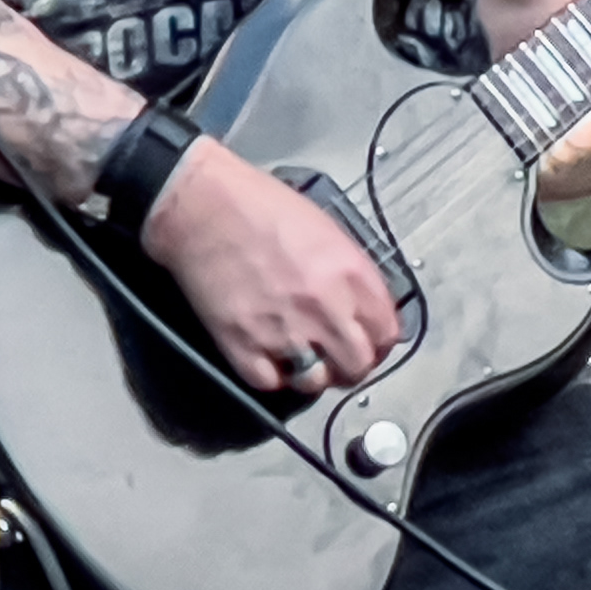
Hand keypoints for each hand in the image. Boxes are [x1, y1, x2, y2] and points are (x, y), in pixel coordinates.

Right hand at [137, 139, 403, 397]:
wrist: (203, 207)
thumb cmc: (260, 207)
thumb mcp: (327, 230)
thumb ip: (350, 274)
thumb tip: (360, 306)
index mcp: (350, 273)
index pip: (387, 332)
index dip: (378, 341)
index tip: (367, 340)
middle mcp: (324, 307)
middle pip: (358, 365)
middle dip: (350, 364)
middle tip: (336, 356)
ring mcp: (284, 331)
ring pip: (316, 382)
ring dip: (311, 374)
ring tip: (301, 358)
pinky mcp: (243, 346)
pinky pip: (270, 383)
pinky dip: (271, 375)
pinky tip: (268, 355)